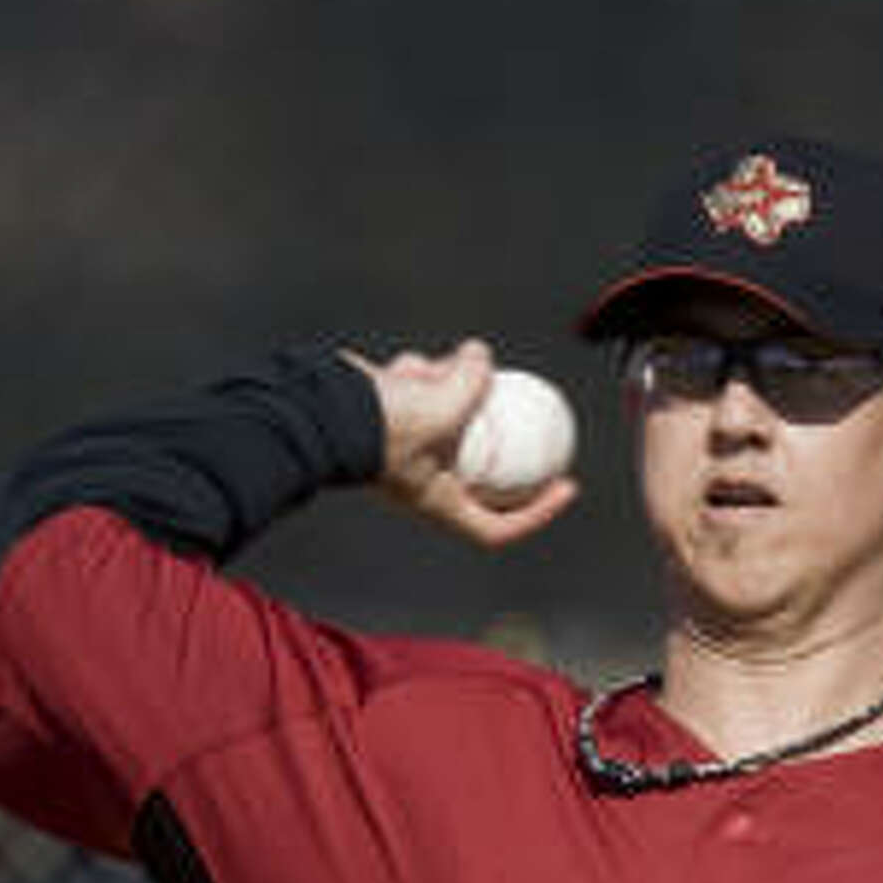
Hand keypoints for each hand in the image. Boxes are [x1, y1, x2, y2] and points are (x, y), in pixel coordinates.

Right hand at [341, 338, 577, 548]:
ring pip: (448, 416)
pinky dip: (418, 378)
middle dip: (488, 426)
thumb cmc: (377, 425)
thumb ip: (472, 382)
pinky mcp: (387, 421)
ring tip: (439, 372)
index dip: (537, 513)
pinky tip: (408, 365)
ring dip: (448, 389)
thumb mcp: (443, 405)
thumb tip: (482, 356)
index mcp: (440, 501)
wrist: (317, 409)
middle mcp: (425, 479)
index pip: (497, 526)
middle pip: (478, 461)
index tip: (565, 486)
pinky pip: (418, 398)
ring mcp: (405, 448)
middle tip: (507, 400)